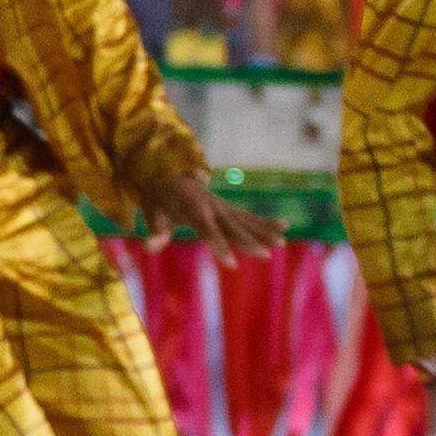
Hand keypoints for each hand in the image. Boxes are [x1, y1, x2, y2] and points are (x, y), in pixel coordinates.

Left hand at [138, 162, 285, 257]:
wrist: (167, 171)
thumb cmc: (158, 195)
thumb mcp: (151, 209)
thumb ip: (154, 228)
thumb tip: (150, 247)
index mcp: (192, 206)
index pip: (206, 229)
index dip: (218, 246)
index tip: (231, 264)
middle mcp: (211, 205)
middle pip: (231, 226)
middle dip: (248, 241)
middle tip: (265, 255)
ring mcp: (222, 205)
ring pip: (244, 220)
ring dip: (263, 231)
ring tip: (282, 243)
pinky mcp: (227, 208)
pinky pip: (248, 216)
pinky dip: (265, 221)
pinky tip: (285, 226)